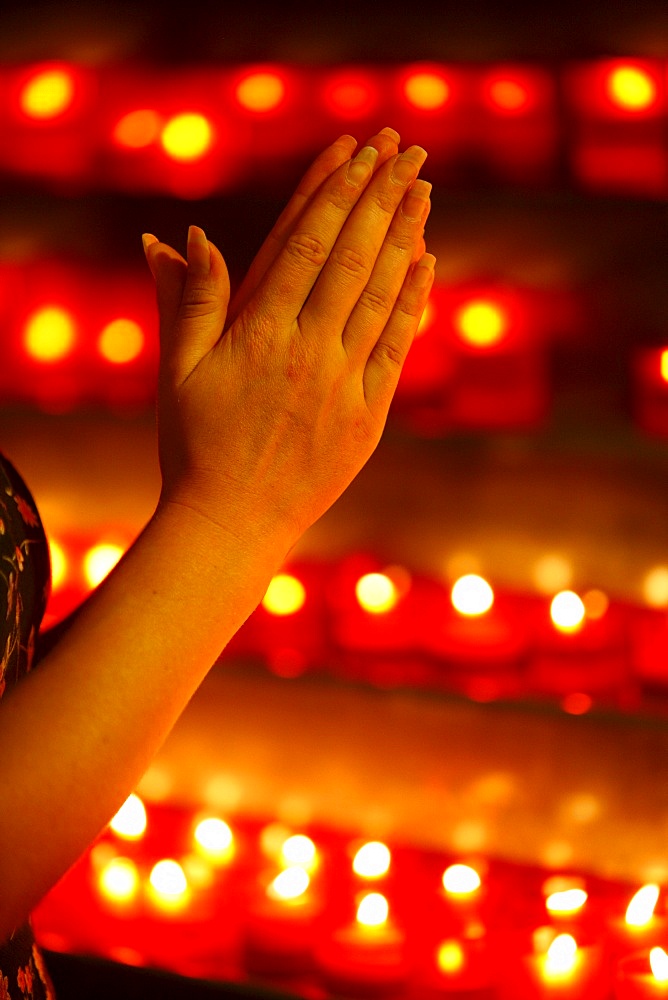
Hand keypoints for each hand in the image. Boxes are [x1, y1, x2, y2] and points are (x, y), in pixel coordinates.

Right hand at [143, 130, 434, 550]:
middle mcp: (306, 351)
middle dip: (381, 196)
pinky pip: (396, 348)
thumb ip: (186, 300)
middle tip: (406, 147)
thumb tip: (183, 237)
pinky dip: (412, 303)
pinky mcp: (367, 417)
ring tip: (423, 189)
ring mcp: (342, 385)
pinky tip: (427, 264)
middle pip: (352, 257)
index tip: (358, 149)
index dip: (334, 191)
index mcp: (256, 333)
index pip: (304, 243)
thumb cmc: (193, 446)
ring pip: (380, 296)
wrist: (230, 524)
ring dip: (405, 237)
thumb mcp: (177, 370)